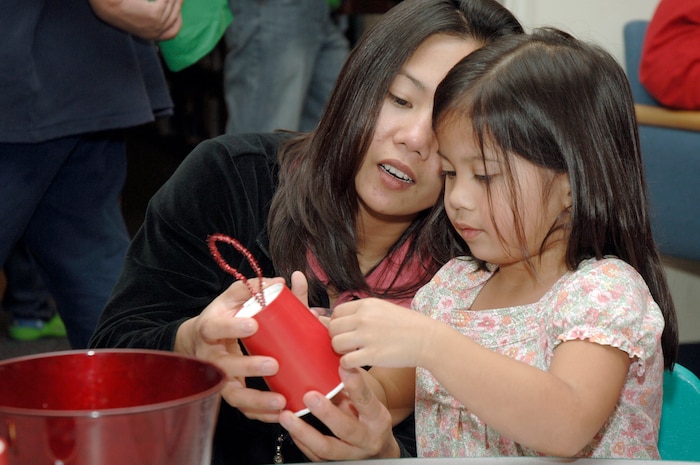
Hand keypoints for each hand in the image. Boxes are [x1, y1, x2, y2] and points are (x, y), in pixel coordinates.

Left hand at [89, 0, 182, 39]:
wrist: (107, 5)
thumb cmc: (118, 7)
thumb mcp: (136, 17)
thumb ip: (149, 16)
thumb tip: (163, 7)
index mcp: (150, 36)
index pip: (172, 32)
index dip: (177, 19)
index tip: (177, 8)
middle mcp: (155, 33)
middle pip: (175, 17)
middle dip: (177, 3)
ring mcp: (155, 25)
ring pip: (172, 8)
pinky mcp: (154, 15)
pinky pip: (166, 1)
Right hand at [175, 277, 287, 422]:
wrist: (200, 342)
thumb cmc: (223, 317)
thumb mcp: (232, 299)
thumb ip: (255, 288)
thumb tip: (283, 281)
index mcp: (210, 329)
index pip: (215, 328)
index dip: (231, 328)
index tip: (252, 325)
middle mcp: (211, 357)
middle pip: (224, 367)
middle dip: (247, 367)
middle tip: (273, 364)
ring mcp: (219, 379)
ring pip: (233, 395)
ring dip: (257, 400)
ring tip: (281, 401)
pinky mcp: (230, 393)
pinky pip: (243, 409)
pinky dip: (261, 414)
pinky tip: (281, 413)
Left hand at [278, 367, 400, 460]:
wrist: (379, 450)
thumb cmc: (369, 419)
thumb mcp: (368, 403)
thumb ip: (352, 387)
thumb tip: (332, 358)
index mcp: (377, 418)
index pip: (367, 400)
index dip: (355, 385)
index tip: (343, 366)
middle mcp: (367, 439)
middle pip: (346, 428)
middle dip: (326, 413)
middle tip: (309, 395)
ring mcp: (351, 454)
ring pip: (326, 448)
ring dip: (304, 431)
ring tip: (286, 416)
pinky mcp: (337, 463)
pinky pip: (316, 456)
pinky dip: (301, 442)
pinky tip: (290, 429)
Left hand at [329, 298, 430, 368]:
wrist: (428, 339)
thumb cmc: (406, 325)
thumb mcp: (382, 309)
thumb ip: (360, 313)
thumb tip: (330, 318)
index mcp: (366, 304)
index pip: (336, 313)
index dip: (337, 324)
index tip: (346, 332)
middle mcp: (364, 318)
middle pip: (333, 329)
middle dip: (337, 338)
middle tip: (349, 345)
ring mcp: (367, 336)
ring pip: (336, 344)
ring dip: (341, 351)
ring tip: (353, 353)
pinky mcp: (372, 355)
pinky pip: (346, 361)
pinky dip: (348, 364)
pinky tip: (358, 363)